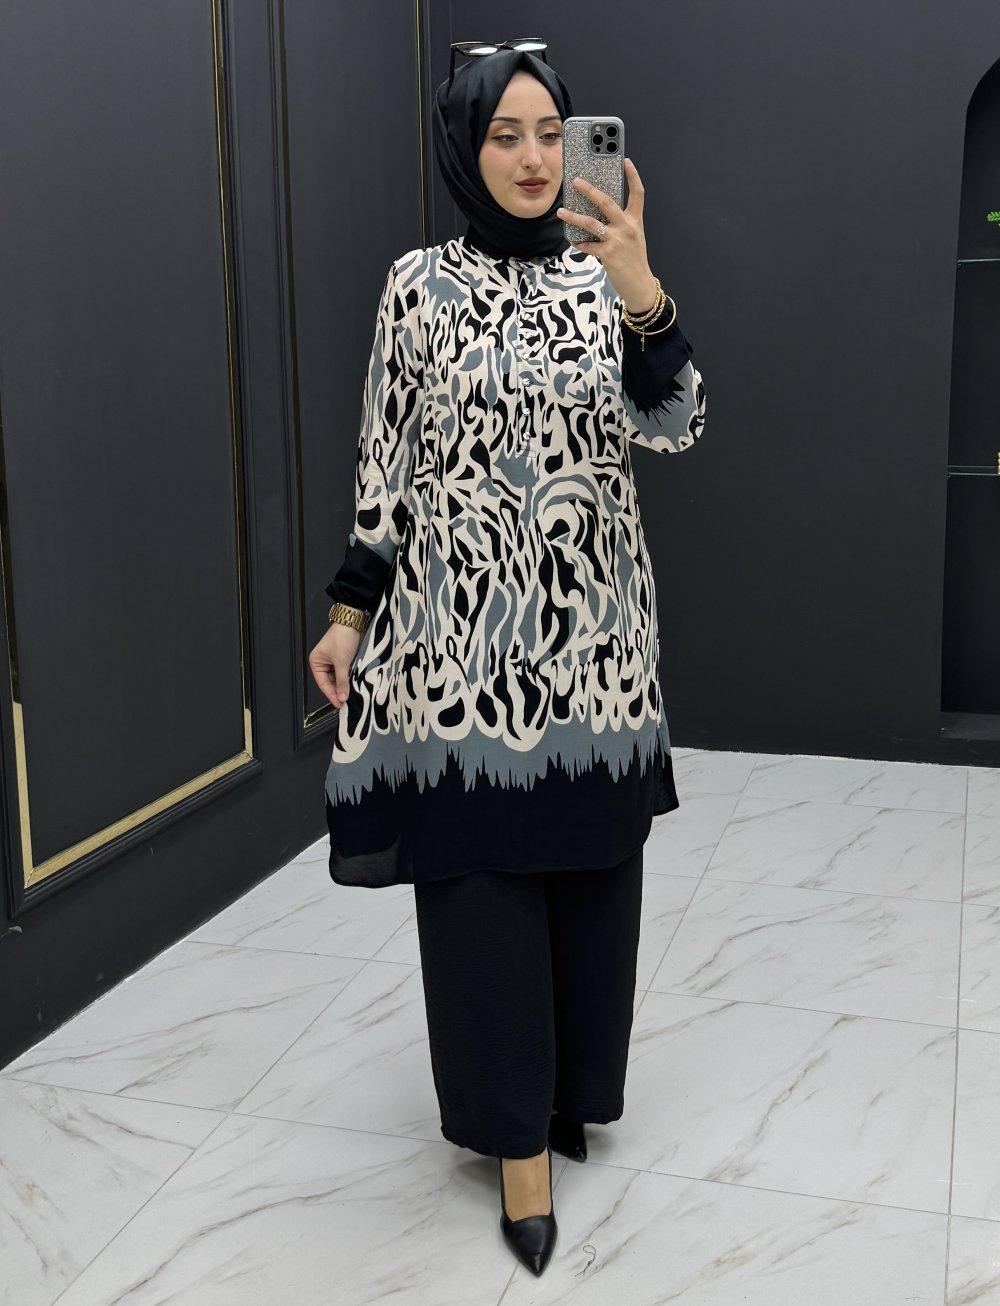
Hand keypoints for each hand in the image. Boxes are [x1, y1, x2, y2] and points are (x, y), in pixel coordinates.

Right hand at [309, 623, 361, 708]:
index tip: (340, 705)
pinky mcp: (345, 659)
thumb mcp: (342, 662)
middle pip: (331, 682)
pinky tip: (356, 685)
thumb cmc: (343, 638)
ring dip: (346, 685)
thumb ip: (342, 681)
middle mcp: (324, 662)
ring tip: (353, 695)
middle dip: (339, 691)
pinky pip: (347, 673)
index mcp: (316, 662)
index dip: (331, 695)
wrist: (355, 622)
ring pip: (340, 678)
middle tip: (347, 702)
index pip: (323, 683)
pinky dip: (350, 679)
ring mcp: (335, 661)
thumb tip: (342, 698)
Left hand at [556, 157, 659, 313]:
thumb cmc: (633, 259)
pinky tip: (574, 241)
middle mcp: (627, 227)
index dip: (633, 176)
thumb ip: (620, 224)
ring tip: (561, 212)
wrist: (639, 284)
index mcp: (635, 221)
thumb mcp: (632, 237)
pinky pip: (588, 245)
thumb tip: (597, 213)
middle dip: (589, 190)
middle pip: (607, 202)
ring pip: (591, 223)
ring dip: (574, 217)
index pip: (638, 193)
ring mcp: (617, 241)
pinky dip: (579, 243)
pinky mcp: (608, 255)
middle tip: (576, 181)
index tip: (626, 161)